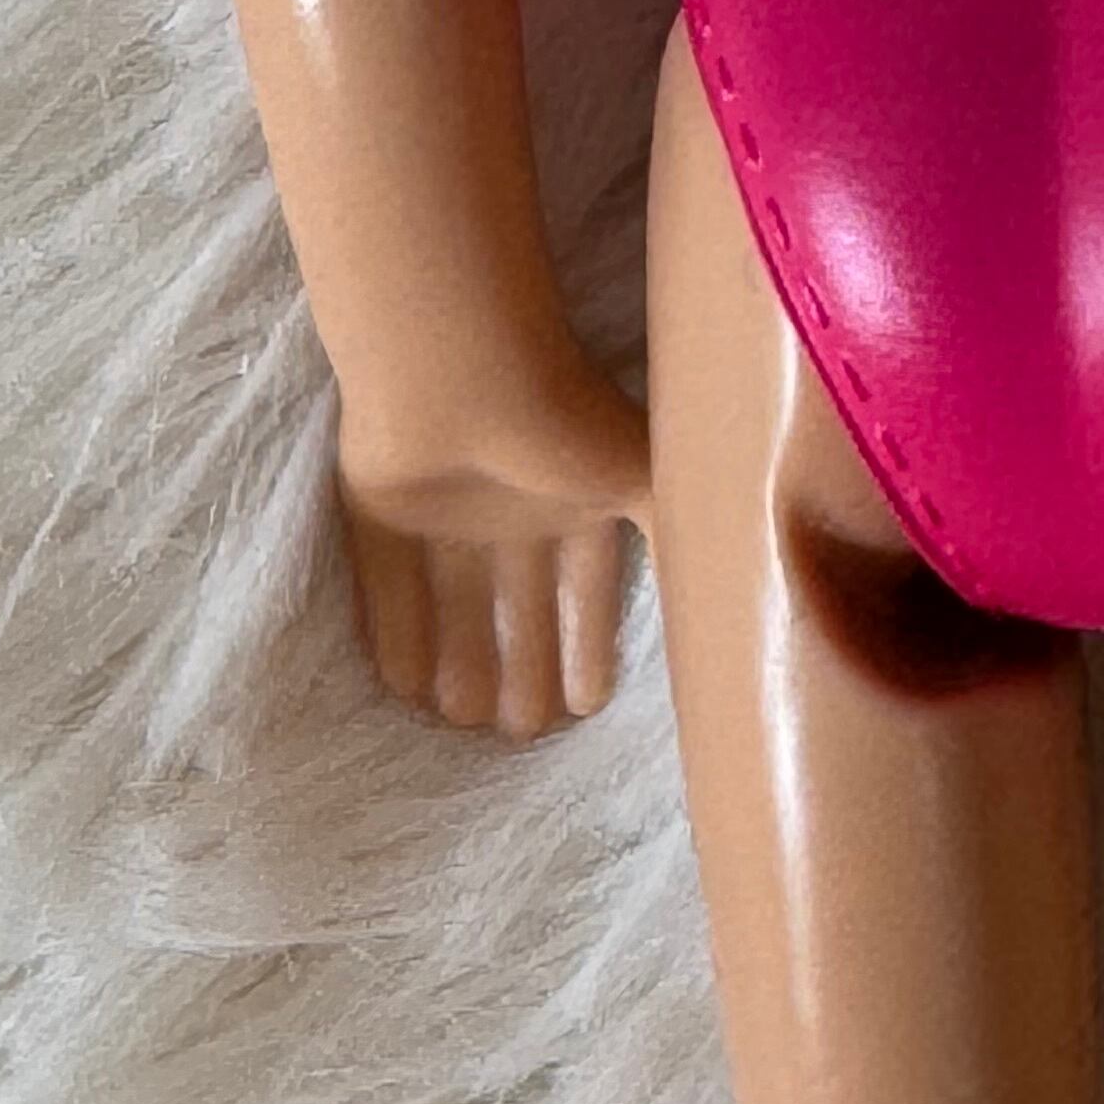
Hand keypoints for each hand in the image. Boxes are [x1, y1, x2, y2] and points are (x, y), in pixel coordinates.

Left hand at [335, 349, 652, 741]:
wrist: (465, 371)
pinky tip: (402, 686)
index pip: (584, 584)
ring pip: (453, 596)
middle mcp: (513, 501)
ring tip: (466, 721)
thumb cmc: (566, 426)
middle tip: (524, 732)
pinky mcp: (378, 502)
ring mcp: (443, 501)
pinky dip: (394, 631)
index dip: (587, 643)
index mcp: (577, 492)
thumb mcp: (648, 488)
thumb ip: (680, 549)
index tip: (588, 704)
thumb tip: (726, 614)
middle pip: (517, 599)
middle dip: (523, 663)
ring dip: (461, 657)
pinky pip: (387, 581)